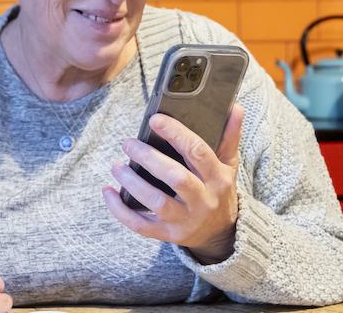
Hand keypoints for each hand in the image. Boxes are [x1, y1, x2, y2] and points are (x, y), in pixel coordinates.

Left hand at [103, 105, 243, 263]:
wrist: (222, 233)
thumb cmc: (219, 191)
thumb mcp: (228, 165)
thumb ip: (229, 137)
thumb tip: (235, 108)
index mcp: (218, 178)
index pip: (198, 152)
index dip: (176, 134)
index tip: (155, 120)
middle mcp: (203, 200)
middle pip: (176, 178)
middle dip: (149, 158)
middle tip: (128, 143)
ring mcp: (185, 220)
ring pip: (157, 202)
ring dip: (132, 183)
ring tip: (117, 165)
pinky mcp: (168, 234)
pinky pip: (141, 225)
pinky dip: (120, 210)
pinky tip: (108, 191)